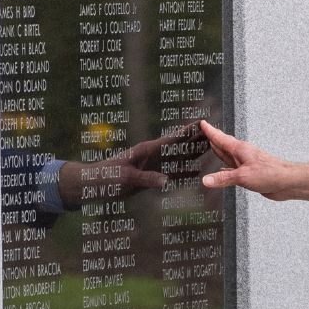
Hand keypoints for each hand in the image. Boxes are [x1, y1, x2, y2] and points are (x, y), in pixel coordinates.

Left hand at [57, 122, 207, 206]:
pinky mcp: (151, 177)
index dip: (187, 132)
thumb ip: (146, 179)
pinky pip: (172, 174)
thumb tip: (166, 181)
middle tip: (216, 132)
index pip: (172, 139)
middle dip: (196, 139)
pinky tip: (196, 172)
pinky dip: (185, 173)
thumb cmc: (105, 177)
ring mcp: (153, 166)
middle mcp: (153, 156)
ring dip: (193, 154)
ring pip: (178, 159)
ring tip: (211, 148)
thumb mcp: (125, 178)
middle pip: (179, 146)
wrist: (93, 185)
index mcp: (146, 150)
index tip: (202, 123)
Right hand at [198, 120, 308, 201]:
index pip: (220, 138)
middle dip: (213, 139)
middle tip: (204, 132)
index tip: (203, 123)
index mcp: (240, 149)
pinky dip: (225, 169)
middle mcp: (242, 154)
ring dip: (218, 152)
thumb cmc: (270, 173)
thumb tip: (206, 180)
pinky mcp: (249, 173)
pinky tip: (222, 171)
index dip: (210, 131)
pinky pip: (233, 168)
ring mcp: (246, 163)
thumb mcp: (242, 176)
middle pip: (223, 145)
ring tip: (210, 147)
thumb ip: (223, 178)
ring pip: (228, 156)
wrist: (286, 182)